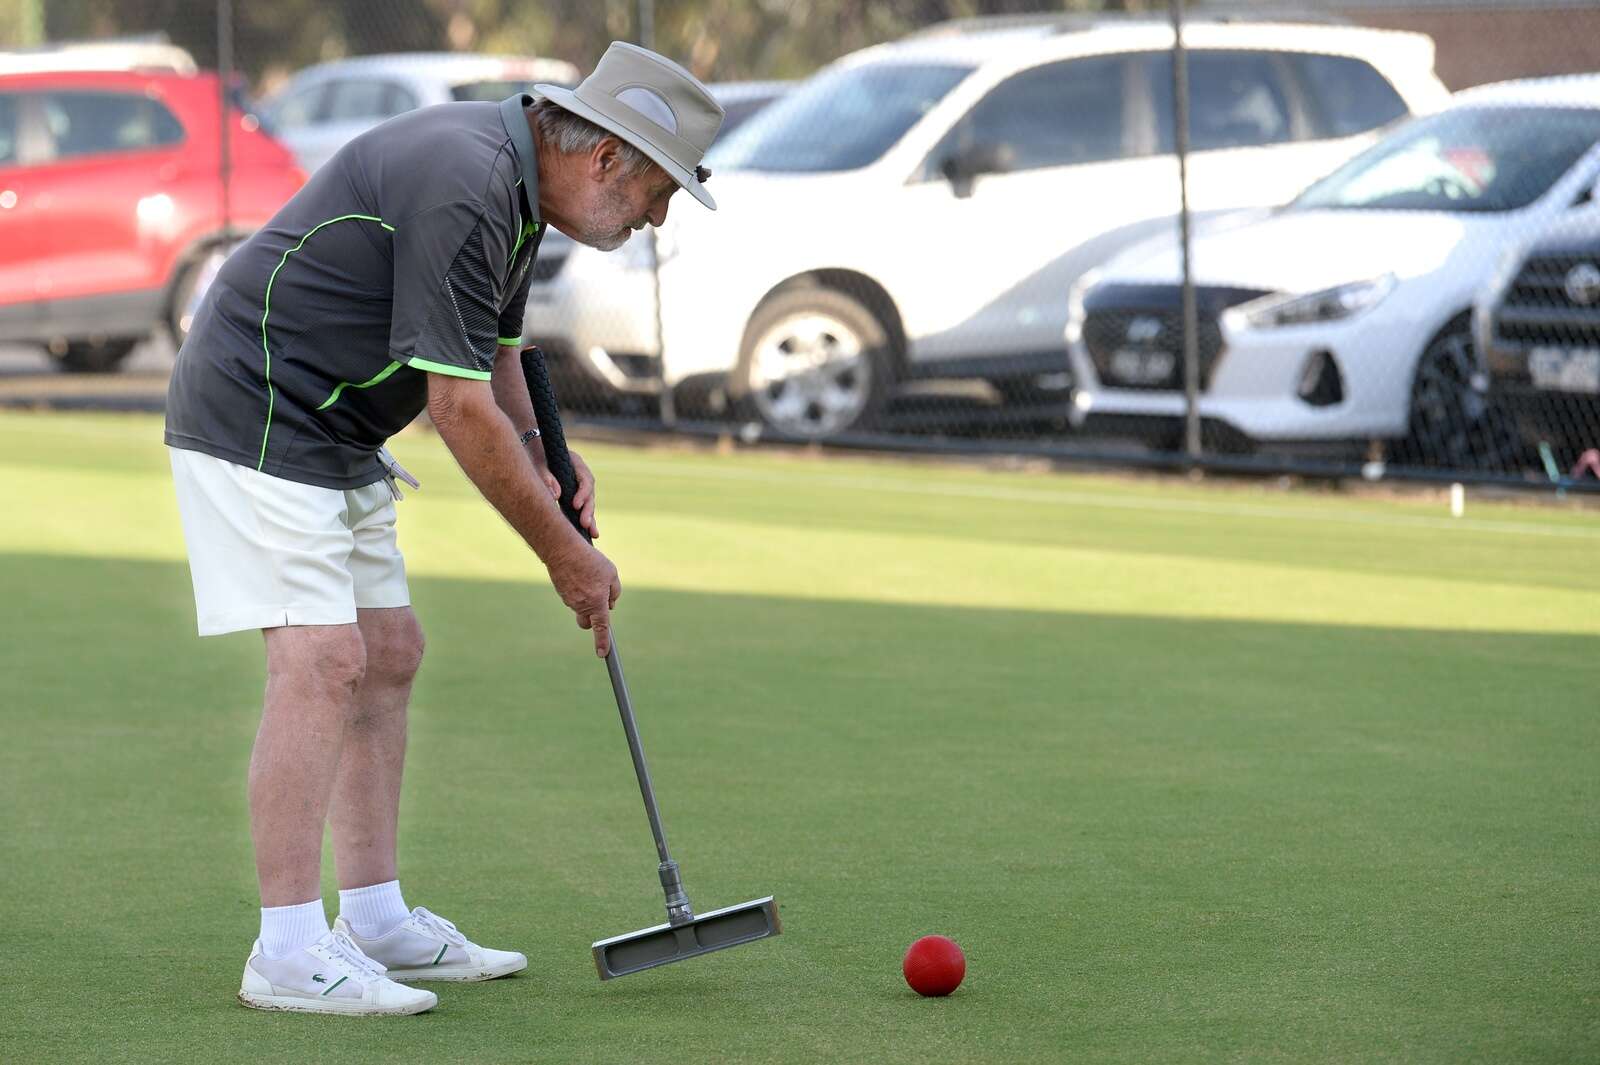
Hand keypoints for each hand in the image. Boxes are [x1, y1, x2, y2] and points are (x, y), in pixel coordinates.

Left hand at [534, 451, 597, 539]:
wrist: (531, 449)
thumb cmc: (534, 454)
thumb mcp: (538, 462)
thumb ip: (546, 476)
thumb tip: (555, 496)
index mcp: (575, 462)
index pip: (585, 479)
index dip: (582, 493)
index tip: (575, 506)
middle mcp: (579, 474)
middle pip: (589, 493)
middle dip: (588, 510)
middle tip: (585, 524)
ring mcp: (577, 485)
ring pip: (588, 502)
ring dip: (590, 518)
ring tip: (593, 534)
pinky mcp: (572, 494)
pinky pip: (581, 507)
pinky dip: (584, 519)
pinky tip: (588, 534)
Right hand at [547, 541, 621, 656]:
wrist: (563, 550)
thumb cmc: (590, 560)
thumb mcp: (611, 573)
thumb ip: (614, 591)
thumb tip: (610, 604)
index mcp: (597, 603)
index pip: (601, 628)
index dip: (602, 642)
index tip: (602, 654)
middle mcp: (581, 605)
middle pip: (586, 622)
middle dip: (592, 621)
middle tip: (598, 606)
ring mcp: (569, 600)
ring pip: (580, 606)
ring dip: (586, 598)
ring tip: (589, 577)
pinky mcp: (561, 592)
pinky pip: (572, 596)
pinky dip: (577, 589)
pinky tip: (579, 574)